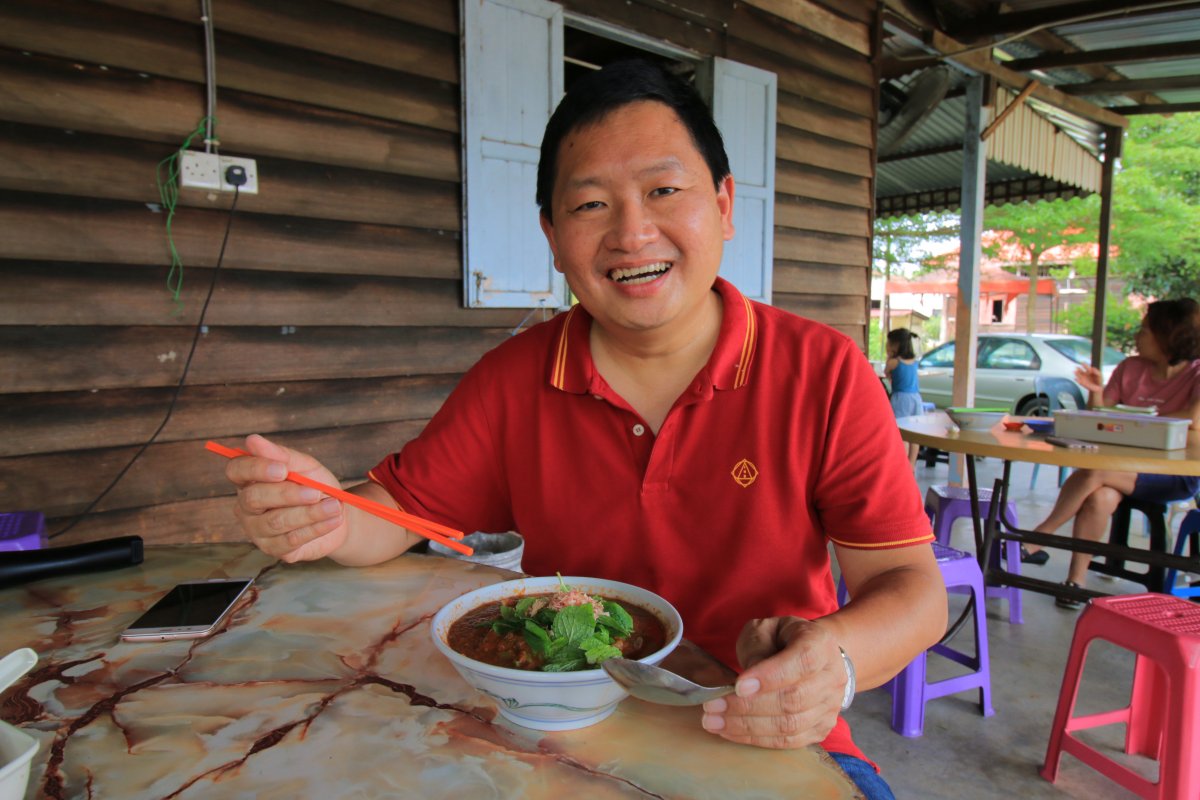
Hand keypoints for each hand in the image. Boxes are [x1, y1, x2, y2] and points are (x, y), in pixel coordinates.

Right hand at [224, 434, 347, 561]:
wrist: (337, 514)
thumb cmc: (315, 485)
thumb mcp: (305, 466)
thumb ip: (281, 455)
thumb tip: (252, 440)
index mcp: (249, 479)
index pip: (236, 470)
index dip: (255, 469)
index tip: (281, 469)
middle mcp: (246, 506)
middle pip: (254, 499)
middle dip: (287, 494)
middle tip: (315, 492)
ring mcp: (256, 530)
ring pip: (275, 522)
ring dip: (308, 513)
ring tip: (334, 506)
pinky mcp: (273, 549)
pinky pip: (290, 540)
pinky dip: (315, 528)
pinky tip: (333, 519)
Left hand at [700, 616, 843, 748]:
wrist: (812, 655)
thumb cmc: (782, 640)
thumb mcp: (766, 630)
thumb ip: (758, 648)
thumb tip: (747, 683)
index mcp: (820, 644)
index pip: (801, 662)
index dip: (770, 676)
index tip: (738, 686)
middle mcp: (832, 677)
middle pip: (794, 699)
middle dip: (748, 706)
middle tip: (713, 706)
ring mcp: (829, 706)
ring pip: (790, 725)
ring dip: (748, 726)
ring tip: (714, 721)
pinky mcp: (820, 728)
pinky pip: (789, 741)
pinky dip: (757, 739)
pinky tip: (731, 731)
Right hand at [1074, 365, 1102, 394]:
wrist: (1098, 387)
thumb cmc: (1099, 380)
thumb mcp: (1099, 375)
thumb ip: (1096, 371)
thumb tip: (1092, 368)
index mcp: (1089, 371)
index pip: (1086, 367)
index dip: (1084, 365)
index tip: (1082, 363)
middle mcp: (1085, 374)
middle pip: (1080, 370)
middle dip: (1078, 369)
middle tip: (1077, 367)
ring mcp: (1083, 378)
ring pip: (1078, 375)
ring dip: (1076, 373)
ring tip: (1074, 371)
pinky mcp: (1082, 383)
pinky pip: (1078, 381)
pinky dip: (1077, 380)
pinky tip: (1076, 378)